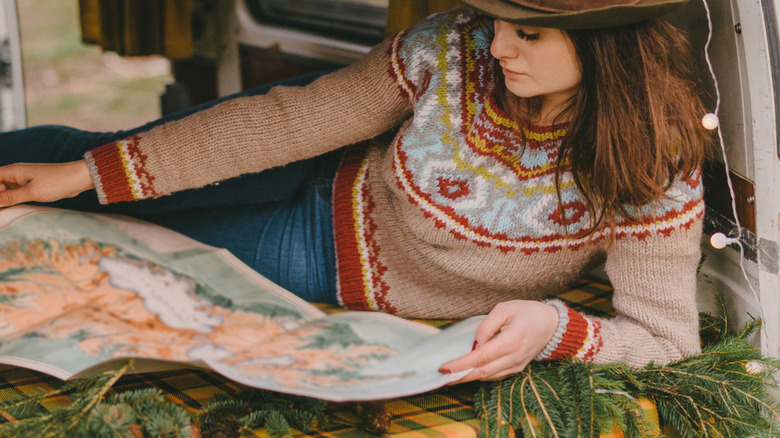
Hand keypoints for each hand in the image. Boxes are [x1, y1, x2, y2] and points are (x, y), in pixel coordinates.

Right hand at [0, 161, 94, 205]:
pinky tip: (11, 211)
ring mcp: (23, 181)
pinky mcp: (31, 187)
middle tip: (2, 211)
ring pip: (6, 192)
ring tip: (5, 213)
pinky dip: (12, 202)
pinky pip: (16, 195)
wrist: (78, 179)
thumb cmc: (57, 182)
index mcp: (14, 171)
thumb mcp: (33, 192)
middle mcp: (16, 175)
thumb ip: (11, 197)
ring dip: (4, 201)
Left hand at [439, 300, 558, 381]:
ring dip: (468, 377)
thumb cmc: (527, 312)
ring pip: (488, 377)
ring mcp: (516, 365)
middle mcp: (514, 357)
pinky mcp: (517, 369)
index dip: (461, 364)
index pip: (481, 358)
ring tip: (450, 374)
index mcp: (511, 341)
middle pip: (482, 372)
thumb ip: (486, 325)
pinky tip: (467, 371)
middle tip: (441, 375)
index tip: (444, 367)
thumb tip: (474, 343)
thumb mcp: (505, 309)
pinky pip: (495, 375)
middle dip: (460, 375)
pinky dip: (480, 375)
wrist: (551, 325)